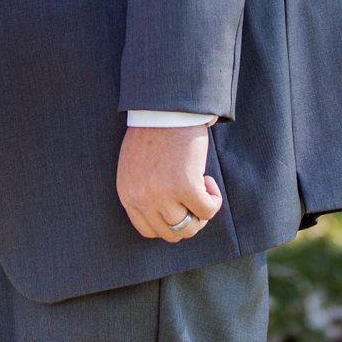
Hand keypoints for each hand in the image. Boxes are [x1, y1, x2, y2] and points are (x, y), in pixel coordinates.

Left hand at [117, 124, 221, 241]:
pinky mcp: (186, 186)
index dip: (168, 224)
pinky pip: (206, 210)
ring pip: (188, 228)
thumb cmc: (154, 132)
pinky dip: (213, 200)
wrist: (165, 108)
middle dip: (188, 222)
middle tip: (195, 200)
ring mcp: (163, 195)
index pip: (147, 229)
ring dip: (201, 214)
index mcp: (128, 194)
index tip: (178, 208)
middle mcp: (142, 199)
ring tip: (202, 190)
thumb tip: (168, 214)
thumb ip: (145, 190)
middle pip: (169, 233)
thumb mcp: (138, 167)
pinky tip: (208, 180)